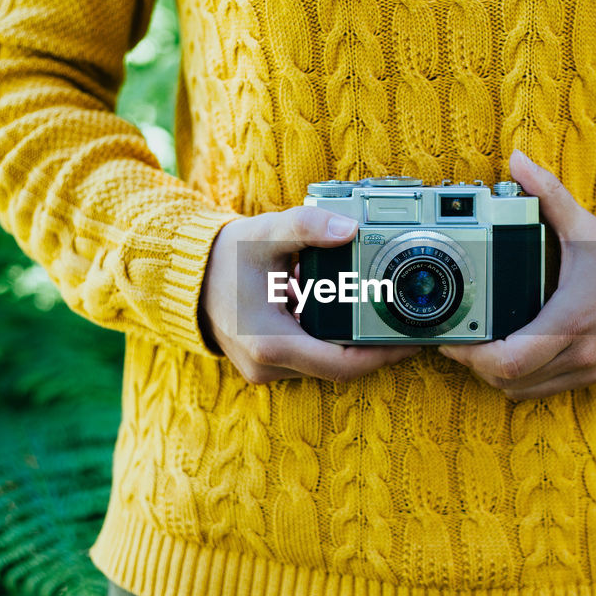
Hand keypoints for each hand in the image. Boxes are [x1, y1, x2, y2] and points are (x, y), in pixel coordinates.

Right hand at [201, 207, 420, 384]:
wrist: (185, 275)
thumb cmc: (225, 256)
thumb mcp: (266, 234)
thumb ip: (308, 226)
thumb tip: (350, 228)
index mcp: (270, 343)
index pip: (341, 366)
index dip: (381, 356)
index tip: (409, 341)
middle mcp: (267, 365)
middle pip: (337, 367)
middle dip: (372, 346)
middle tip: (404, 322)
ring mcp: (264, 369)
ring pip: (323, 363)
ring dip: (348, 341)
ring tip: (378, 312)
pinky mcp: (264, 363)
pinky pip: (307, 357)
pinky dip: (326, 338)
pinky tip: (341, 312)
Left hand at [438, 150, 595, 400]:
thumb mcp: (585, 228)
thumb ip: (549, 194)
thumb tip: (517, 159)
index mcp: (571, 320)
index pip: (510, 360)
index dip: (472, 355)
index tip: (453, 337)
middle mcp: (577, 353)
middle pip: (506, 381)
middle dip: (475, 363)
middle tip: (459, 338)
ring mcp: (583, 370)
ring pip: (520, 391)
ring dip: (495, 374)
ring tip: (480, 345)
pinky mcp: (587, 377)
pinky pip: (540, 391)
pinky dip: (518, 379)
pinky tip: (509, 354)